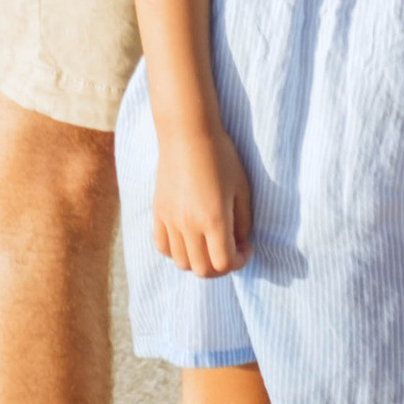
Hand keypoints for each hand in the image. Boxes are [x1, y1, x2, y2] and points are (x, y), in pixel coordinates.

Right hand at [155, 126, 252, 277]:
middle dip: (221, 267)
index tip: (246, 247)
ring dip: (199, 261)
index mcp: (214, 219)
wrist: (187, 133)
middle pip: (202, 270)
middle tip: (230, 249)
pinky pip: (163, 247)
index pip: (224, 264)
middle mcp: (189, 225)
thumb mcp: (242, 188)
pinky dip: (177, 251)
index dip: (239, 262)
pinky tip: (189, 238)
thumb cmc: (221, 156)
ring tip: (210, 243)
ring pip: (181, 263)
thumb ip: (243, 222)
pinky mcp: (158, 212)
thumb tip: (239, 243)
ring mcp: (170, 220)